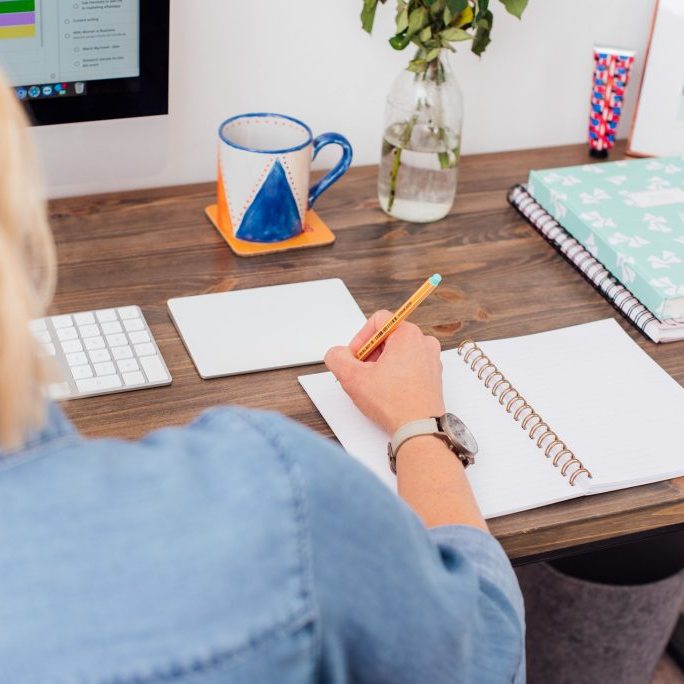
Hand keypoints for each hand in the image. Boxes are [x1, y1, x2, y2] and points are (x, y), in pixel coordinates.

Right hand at [324, 310, 444, 434]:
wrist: (419, 429)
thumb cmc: (395, 404)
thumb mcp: (352, 377)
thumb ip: (337, 358)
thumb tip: (338, 354)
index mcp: (408, 335)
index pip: (378, 321)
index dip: (360, 338)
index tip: (355, 357)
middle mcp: (424, 343)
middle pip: (388, 337)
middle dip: (370, 353)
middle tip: (362, 373)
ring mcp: (431, 360)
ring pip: (398, 353)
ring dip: (382, 365)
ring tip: (374, 385)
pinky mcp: (432, 377)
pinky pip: (409, 366)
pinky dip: (395, 375)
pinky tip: (387, 392)